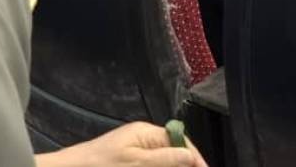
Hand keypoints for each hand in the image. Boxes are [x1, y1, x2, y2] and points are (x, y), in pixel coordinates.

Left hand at [34, 122, 207, 166]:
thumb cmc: (100, 165)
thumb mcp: (136, 163)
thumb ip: (164, 159)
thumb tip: (190, 155)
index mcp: (146, 133)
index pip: (180, 141)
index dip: (195, 159)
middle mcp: (143, 139)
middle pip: (173, 152)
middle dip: (183, 165)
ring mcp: (135, 151)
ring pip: (162, 160)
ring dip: (171, 166)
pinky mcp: (129, 161)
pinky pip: (149, 163)